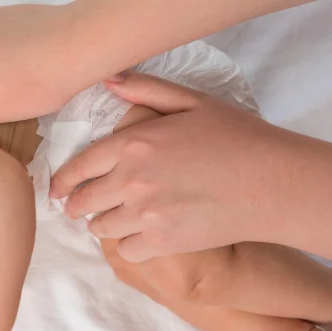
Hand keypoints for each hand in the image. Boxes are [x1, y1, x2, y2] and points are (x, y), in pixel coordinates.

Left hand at [50, 73, 292, 261]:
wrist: (274, 183)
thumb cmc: (237, 137)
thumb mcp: (192, 102)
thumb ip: (146, 90)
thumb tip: (108, 79)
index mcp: (133, 143)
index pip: (80, 165)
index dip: (63, 180)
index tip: (56, 189)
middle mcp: (131, 180)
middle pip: (84, 200)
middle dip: (76, 204)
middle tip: (78, 208)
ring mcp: (145, 214)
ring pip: (101, 228)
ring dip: (102, 224)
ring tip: (112, 220)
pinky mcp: (163, 242)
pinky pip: (125, 250)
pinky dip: (127, 245)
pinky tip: (137, 236)